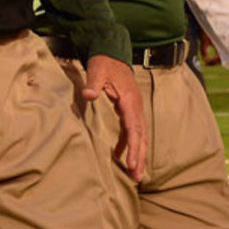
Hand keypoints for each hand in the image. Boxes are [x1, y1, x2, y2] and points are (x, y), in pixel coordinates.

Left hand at [83, 55, 146, 182]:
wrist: (112, 51)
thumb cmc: (104, 62)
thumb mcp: (96, 70)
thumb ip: (92, 84)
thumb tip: (88, 95)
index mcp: (130, 100)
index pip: (134, 128)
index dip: (133, 147)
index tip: (131, 163)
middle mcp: (136, 107)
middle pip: (141, 137)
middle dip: (140, 157)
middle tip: (136, 177)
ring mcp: (134, 109)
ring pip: (139, 136)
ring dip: (137, 155)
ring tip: (134, 175)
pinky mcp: (129, 109)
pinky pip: (131, 131)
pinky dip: (128, 145)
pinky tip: (121, 157)